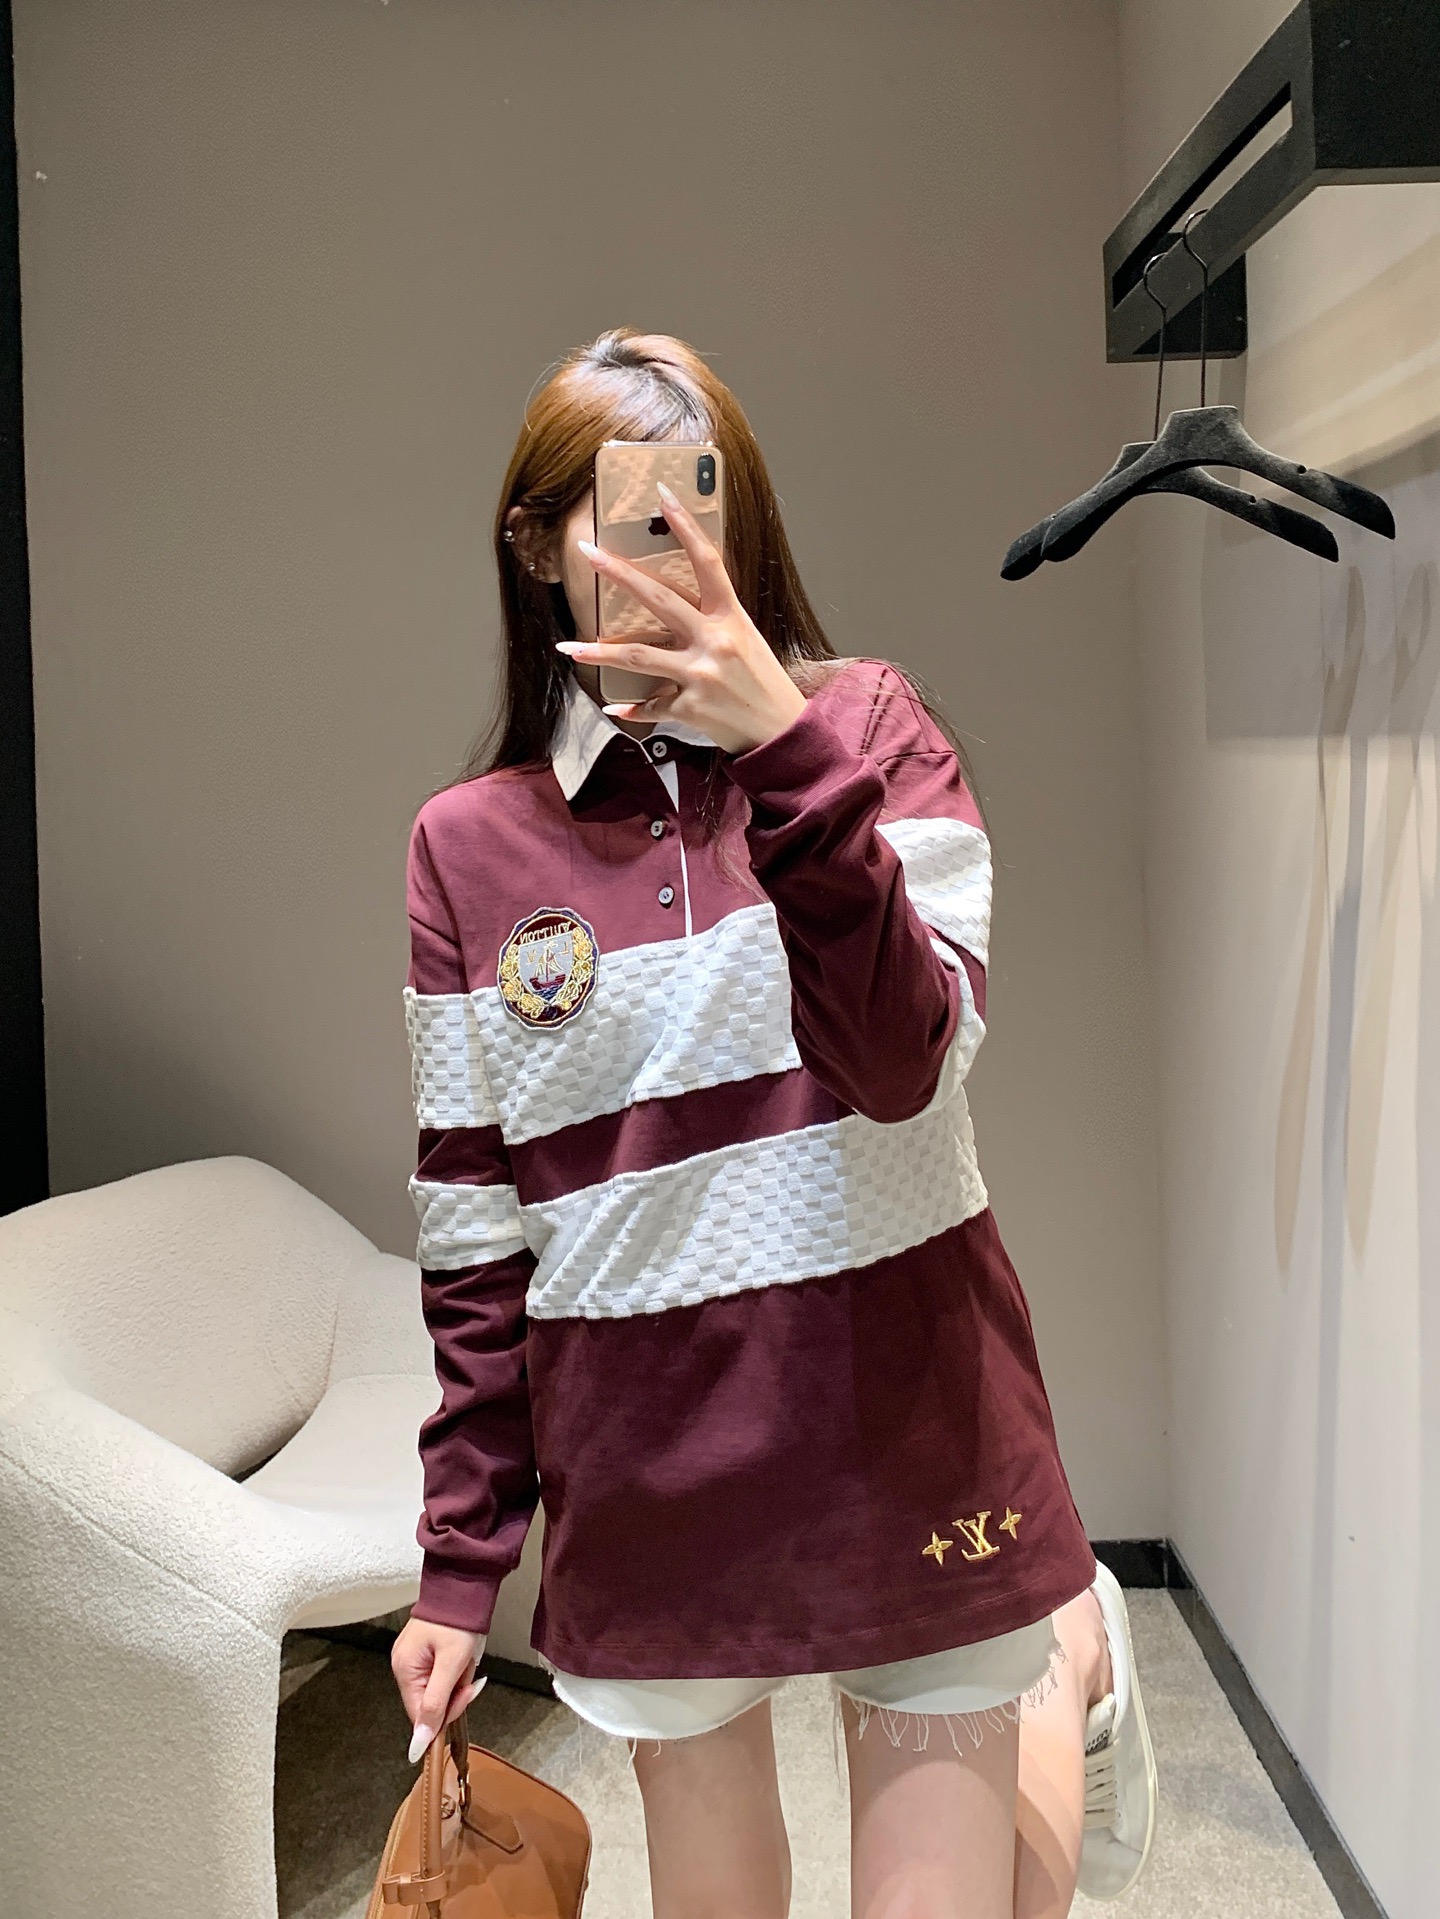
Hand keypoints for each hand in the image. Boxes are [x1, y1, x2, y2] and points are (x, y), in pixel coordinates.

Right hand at [391, 1615, 486, 1761]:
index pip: (420, 1714)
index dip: (446, 1712)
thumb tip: (418, 1745)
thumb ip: (435, 1704)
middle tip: (469, 1671)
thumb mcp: (452, 1664)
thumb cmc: (458, 1621)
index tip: (466, 1695)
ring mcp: (413, 1658)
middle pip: (429, 1702)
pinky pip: (440, 1674)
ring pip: (438, 1689)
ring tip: (466, 1656)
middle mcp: (403, 1665)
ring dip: (457, 1679)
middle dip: (454, 1691)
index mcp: (404, 1669)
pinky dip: (455, 1669)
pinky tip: (463, 1654)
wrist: (465, 1584)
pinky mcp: (425, 1651)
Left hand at [557, 480, 808, 754]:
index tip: (663, 496)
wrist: (782, 732)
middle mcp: (715, 641)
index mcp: (732, 617)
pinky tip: (612, 705)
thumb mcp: (745, 639)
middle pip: (658, 600)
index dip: (686, 527)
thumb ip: (711, 620)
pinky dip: (632, 708)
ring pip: (639, 657)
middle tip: (586, 552)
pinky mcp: (691, 709)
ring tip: (567, 647)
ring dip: (598, 652)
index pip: (708, 562)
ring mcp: (701, 676)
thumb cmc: (763, 682)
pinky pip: (651, 706)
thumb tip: (669, 603)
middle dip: (619, 573)